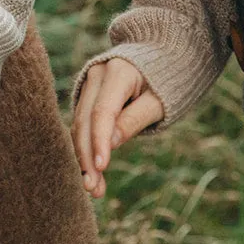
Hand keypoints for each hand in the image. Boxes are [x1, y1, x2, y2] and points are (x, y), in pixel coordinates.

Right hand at [71, 57, 164, 196]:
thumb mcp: (159, 102)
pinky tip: (90, 170)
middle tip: (93, 188)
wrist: (160, 55)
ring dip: (83, 156)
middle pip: (85, 120)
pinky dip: (86, 146)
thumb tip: (110, 144)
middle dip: (87, 156)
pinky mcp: (87, 94)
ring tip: (93, 187)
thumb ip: (134, 119)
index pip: (102, 112)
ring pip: (79, 123)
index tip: (101, 168)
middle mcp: (96, 75)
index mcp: (118, 73)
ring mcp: (88, 83)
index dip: (100, 141)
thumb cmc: (165, 81)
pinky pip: (82, 122)